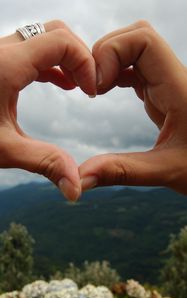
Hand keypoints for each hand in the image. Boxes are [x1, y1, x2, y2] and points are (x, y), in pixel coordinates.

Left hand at [0, 20, 95, 200]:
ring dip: (66, 60)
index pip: (61, 42)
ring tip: (79, 88)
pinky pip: (33, 52)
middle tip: (88, 87)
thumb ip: (44, 163)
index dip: (85, 63)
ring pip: (44, 40)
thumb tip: (76, 188)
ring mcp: (0, 55)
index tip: (92, 92)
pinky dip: (53, 65)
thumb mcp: (3, 149)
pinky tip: (62, 84)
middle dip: (79, 57)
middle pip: (55, 33)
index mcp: (6, 65)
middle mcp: (2, 51)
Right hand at [80, 20, 186, 194]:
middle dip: (106, 53)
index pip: (144, 40)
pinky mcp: (162, 91)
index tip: (96, 86)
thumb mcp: (166, 171)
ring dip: (109, 62)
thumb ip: (122, 172)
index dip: (112, 52)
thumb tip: (81, 178)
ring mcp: (168, 83)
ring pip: (135, 50)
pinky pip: (136, 68)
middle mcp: (174, 78)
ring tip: (94, 89)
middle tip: (91, 86)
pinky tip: (105, 91)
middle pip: (137, 37)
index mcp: (179, 89)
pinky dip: (115, 73)